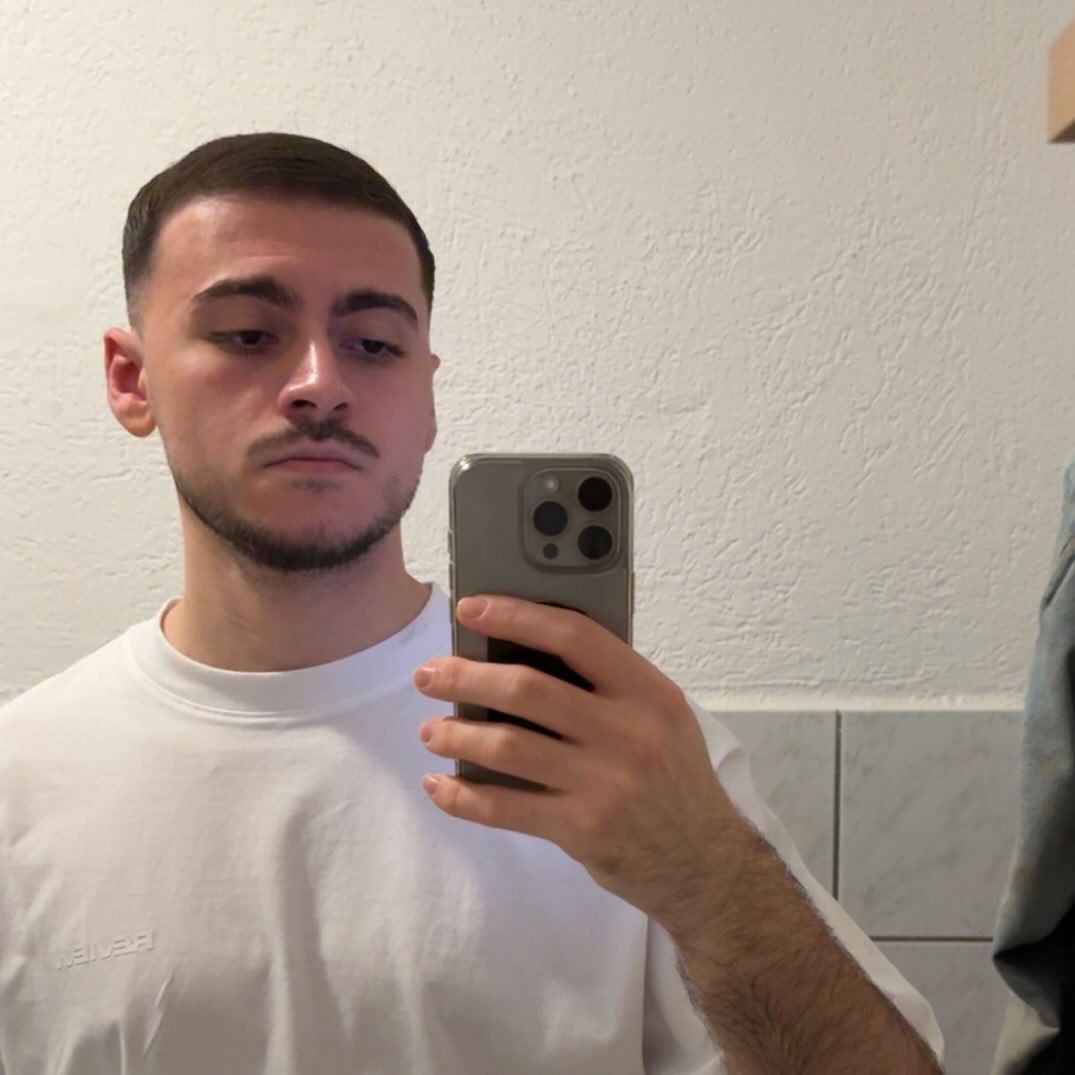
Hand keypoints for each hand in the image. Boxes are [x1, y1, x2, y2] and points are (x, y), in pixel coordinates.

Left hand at [413, 595, 741, 927]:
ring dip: (457, 735)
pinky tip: (440, 786)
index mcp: (647, 691)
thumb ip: (608, 684)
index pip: (574, 636)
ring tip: (431, 730)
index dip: (516, 616)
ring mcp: (605, 783)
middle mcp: (628, 732)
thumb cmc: (674, 778)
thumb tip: (523, 651)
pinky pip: (506, 808)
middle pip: (528, 689)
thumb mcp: (662, 717)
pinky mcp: (582, 829)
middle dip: (466, 678)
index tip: (470, 609)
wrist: (705, 863)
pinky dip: (463, 797)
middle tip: (429, 675)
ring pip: (509, 747)